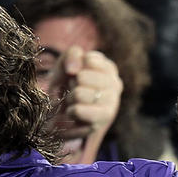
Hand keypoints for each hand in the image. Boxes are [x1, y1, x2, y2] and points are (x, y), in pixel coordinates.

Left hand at [48, 46, 123, 163]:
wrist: (62, 114)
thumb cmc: (66, 84)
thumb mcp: (67, 63)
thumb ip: (72, 54)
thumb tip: (73, 70)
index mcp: (108, 68)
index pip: (89, 60)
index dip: (75, 68)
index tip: (75, 75)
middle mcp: (115, 85)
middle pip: (82, 77)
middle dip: (72, 83)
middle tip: (75, 90)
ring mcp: (112, 104)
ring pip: (79, 94)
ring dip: (71, 97)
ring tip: (75, 101)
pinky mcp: (101, 122)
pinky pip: (79, 111)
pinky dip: (71, 110)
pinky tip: (73, 112)